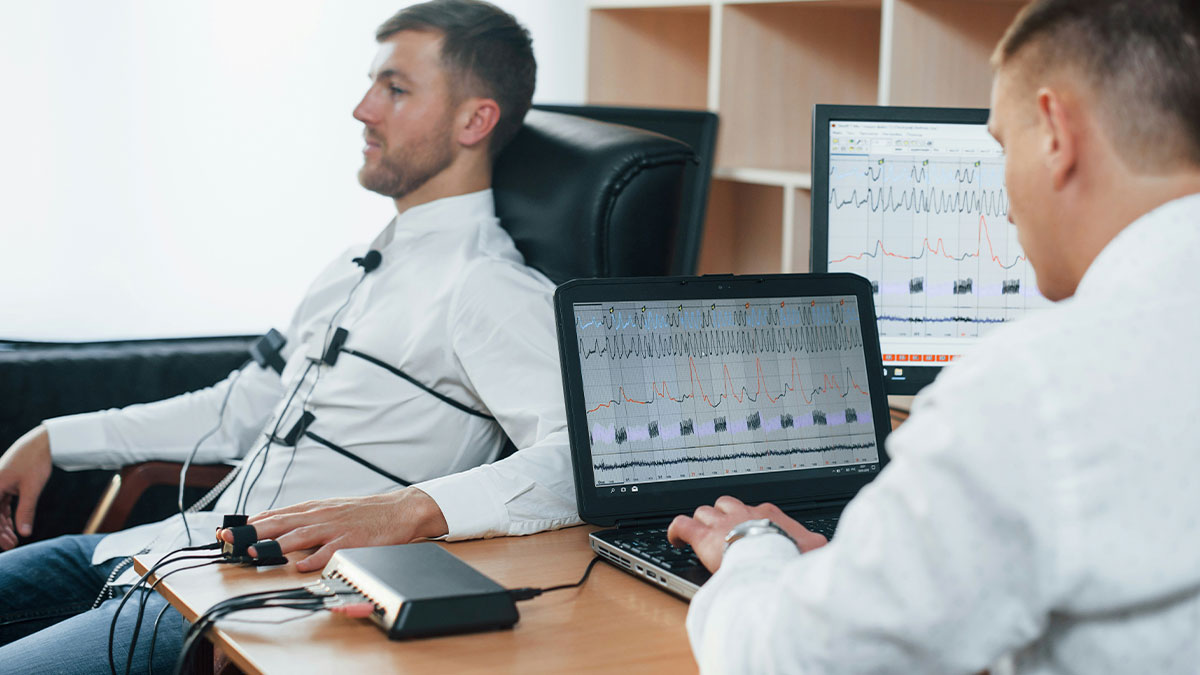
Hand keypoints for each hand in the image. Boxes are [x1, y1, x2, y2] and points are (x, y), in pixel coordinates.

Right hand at [0, 425, 52, 549]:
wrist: (42, 443)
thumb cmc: (36, 462)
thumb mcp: (31, 489)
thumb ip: (26, 511)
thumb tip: (25, 533)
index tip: (7, 545)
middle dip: (0, 531)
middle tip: (12, 545)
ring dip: (4, 525)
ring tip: (15, 539)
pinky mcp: (5, 483)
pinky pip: (2, 503)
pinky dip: (8, 515)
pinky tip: (14, 526)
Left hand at [219, 487, 448, 571]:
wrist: (399, 510)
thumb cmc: (362, 513)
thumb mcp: (329, 510)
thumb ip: (302, 518)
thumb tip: (270, 525)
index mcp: (313, 508)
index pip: (275, 515)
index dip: (248, 524)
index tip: (225, 531)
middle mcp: (321, 515)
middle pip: (281, 522)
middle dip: (252, 532)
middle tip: (229, 539)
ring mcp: (336, 527)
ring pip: (301, 534)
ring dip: (277, 544)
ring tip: (256, 551)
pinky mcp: (353, 540)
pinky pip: (332, 551)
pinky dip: (316, 558)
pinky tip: (302, 566)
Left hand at [666, 495, 827, 572]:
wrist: (771, 561)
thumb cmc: (791, 556)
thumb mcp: (813, 546)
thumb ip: (814, 543)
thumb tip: (824, 545)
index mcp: (767, 514)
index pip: (755, 510)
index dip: (749, 521)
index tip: (750, 533)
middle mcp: (742, 513)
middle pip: (726, 505)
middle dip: (722, 516)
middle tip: (723, 532)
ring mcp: (721, 523)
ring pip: (704, 512)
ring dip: (702, 523)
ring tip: (702, 537)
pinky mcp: (703, 537)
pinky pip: (682, 524)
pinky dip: (677, 530)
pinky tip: (676, 540)